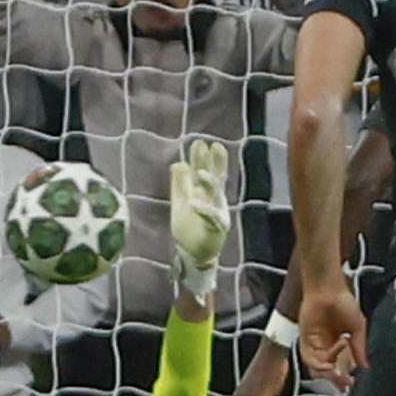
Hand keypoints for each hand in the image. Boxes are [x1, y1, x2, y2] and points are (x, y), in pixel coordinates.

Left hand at [170, 138, 230, 272]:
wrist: (194, 253)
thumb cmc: (188, 227)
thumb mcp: (180, 202)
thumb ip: (179, 184)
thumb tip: (178, 163)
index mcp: (204, 193)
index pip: (206, 171)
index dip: (205, 158)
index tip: (201, 143)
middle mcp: (213, 200)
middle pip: (215, 178)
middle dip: (212, 163)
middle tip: (210, 146)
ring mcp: (217, 213)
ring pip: (216, 195)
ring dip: (209, 183)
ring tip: (199, 173)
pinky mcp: (217, 228)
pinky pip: (211, 218)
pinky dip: (204, 210)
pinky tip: (194, 203)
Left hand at [298, 284, 367, 387]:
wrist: (329, 289)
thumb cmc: (344, 302)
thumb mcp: (358, 328)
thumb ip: (359, 348)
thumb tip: (365, 366)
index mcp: (337, 343)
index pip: (340, 365)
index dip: (344, 376)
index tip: (352, 383)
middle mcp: (325, 345)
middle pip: (328, 370)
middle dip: (337, 379)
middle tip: (346, 383)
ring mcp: (314, 343)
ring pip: (318, 368)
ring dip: (328, 374)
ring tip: (339, 375)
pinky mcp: (304, 338)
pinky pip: (308, 358)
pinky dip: (319, 365)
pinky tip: (329, 365)